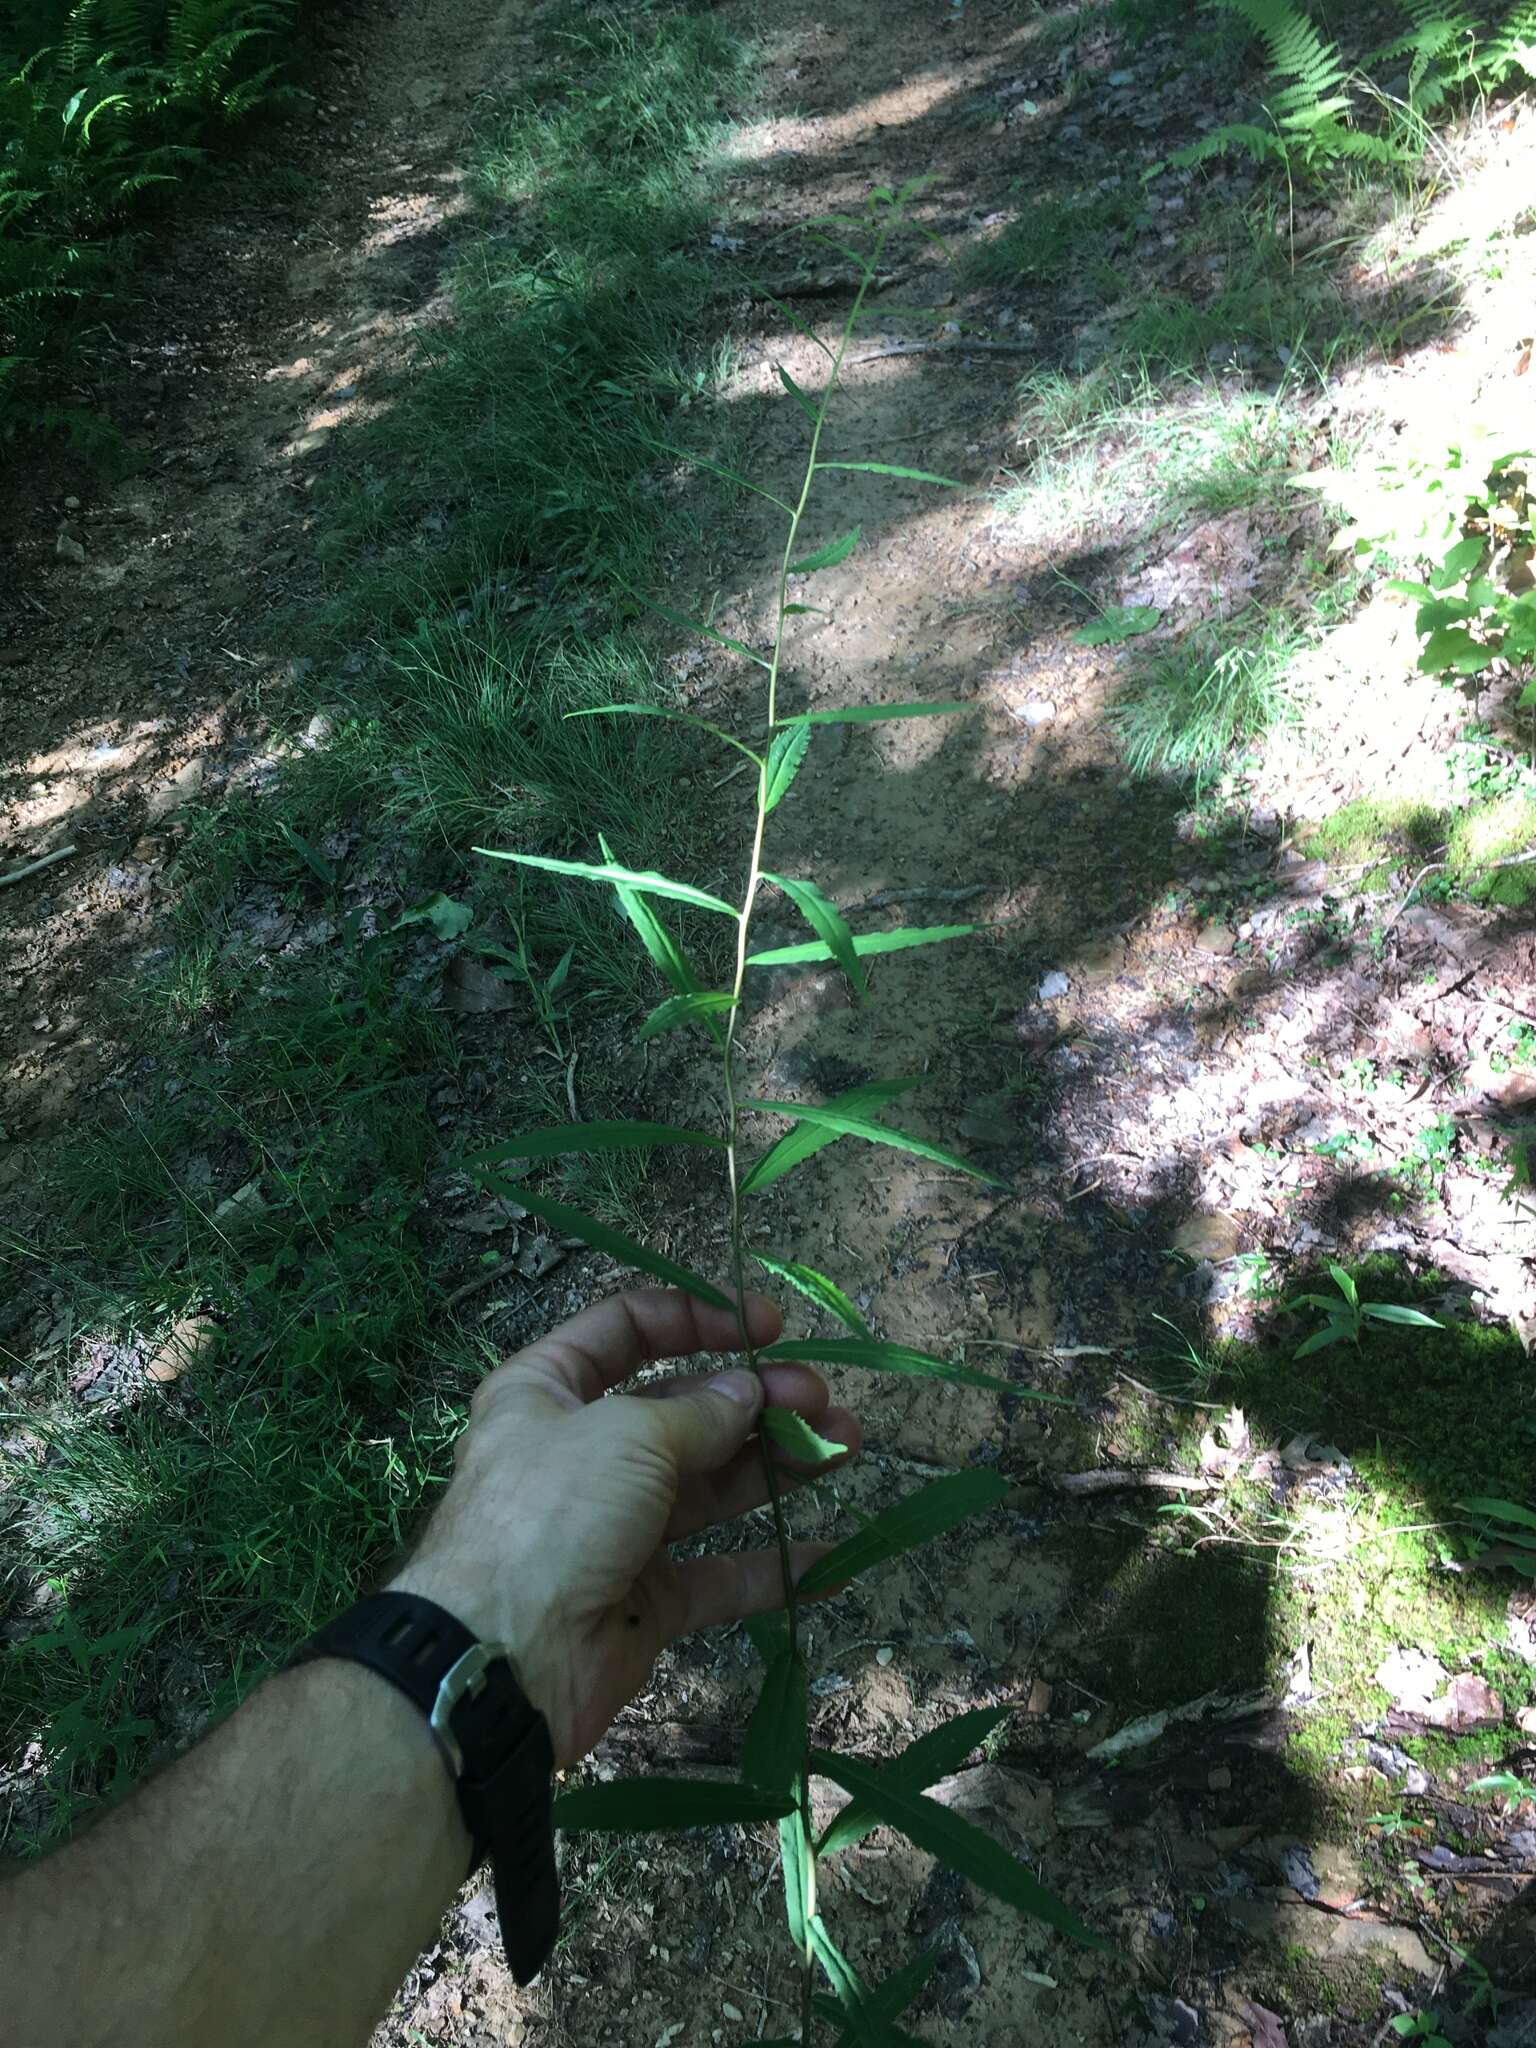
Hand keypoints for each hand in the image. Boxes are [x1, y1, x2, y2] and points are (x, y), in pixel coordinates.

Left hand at [390, 1288, 859, 1767]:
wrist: (503, 1662)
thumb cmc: (552, 1514)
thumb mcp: (627, 1435)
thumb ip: (700, 1412)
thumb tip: (749, 1395)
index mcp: (548, 1391)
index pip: (628, 1329)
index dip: (699, 1318)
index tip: (769, 1328)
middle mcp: (582, 1453)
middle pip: (685, 1408)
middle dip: (759, 1399)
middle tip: (822, 1402)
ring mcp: (616, 1528)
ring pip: (712, 1486)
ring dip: (780, 1465)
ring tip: (847, 1446)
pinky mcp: (645, 1599)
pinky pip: (720, 1575)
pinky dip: (775, 1567)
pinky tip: (833, 1559)